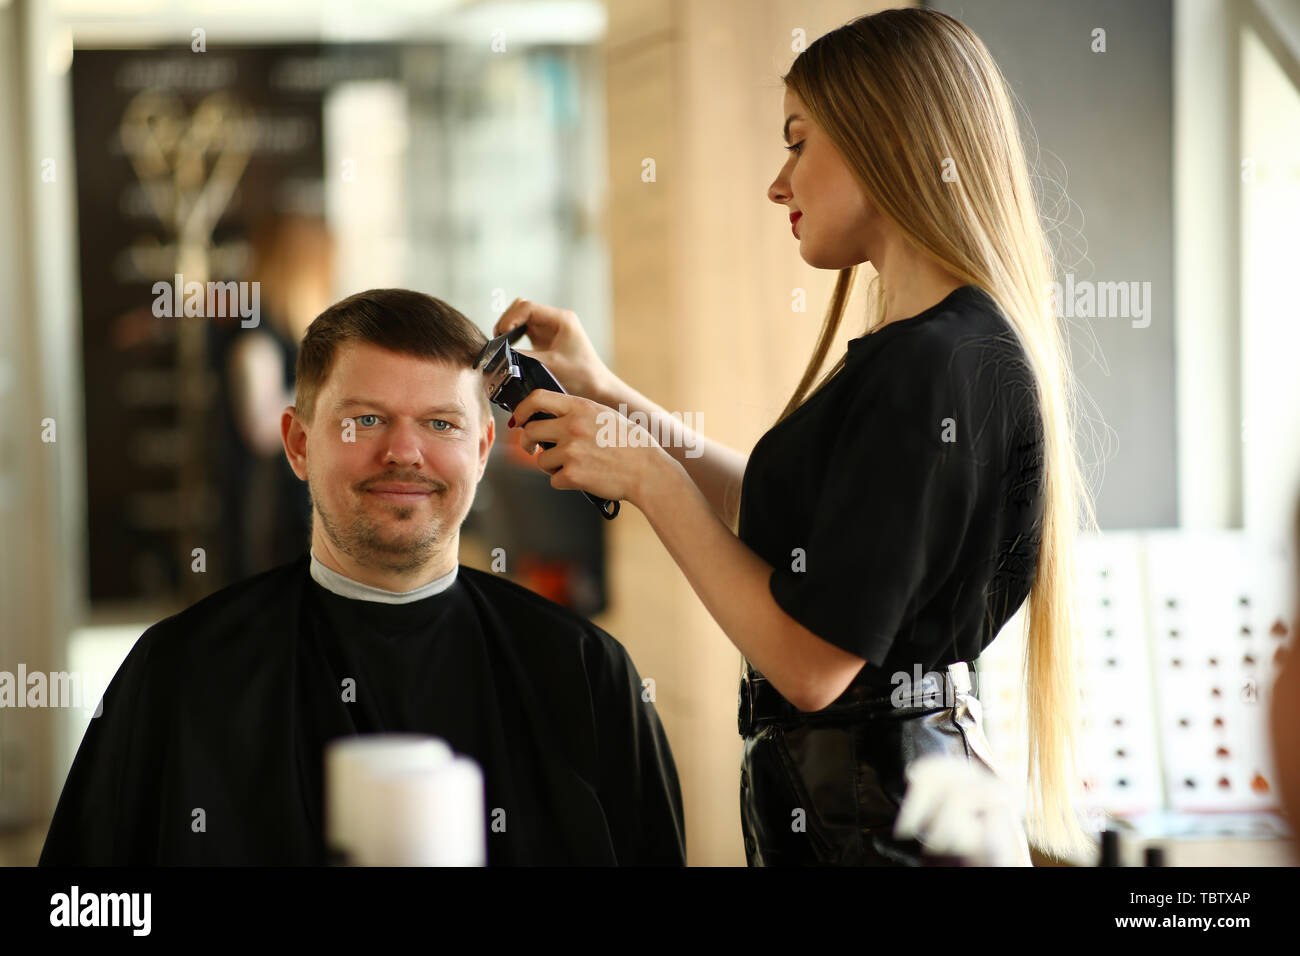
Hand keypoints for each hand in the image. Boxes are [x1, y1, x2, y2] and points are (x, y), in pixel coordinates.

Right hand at [492, 298, 613, 401]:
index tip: (502, 334)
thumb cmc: (582, 377)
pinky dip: (513, 338)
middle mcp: (555, 320)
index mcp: (561, 319)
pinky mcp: (545, 340)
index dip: (510, 318)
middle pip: (521, 308)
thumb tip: (499, 354)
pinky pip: (523, 331)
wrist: (597, 389)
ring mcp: (549, 329)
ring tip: (502, 345)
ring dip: (509, 329)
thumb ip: (523, 357)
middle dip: (507, 321)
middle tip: (499, 340)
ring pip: (520, 318)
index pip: (527, 307)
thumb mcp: (550, 366)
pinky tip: (510, 350)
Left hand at [511, 388, 670, 507]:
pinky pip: (554, 480)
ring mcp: (571, 451)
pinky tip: (583, 478)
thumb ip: (577, 413)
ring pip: (541, 460)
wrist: (648, 471)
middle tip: (534, 449)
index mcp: (580, 407)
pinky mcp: (573, 475)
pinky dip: (565, 482)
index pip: (537, 398)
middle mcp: (572, 426)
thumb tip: (548, 419)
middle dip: (528, 443)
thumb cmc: (630, 445)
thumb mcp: (604, 416)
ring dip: (551, 466)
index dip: (522, 409)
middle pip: (530, 432)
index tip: (519, 420)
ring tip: (573, 466)